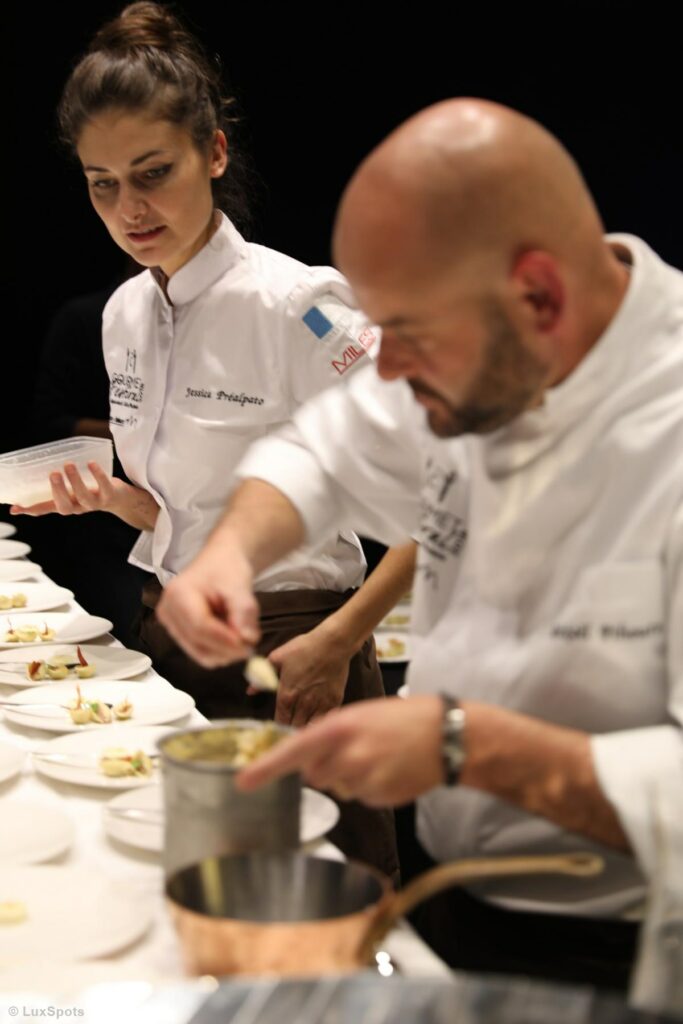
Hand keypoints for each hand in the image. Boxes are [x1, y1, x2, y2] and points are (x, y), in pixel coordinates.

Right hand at [10, 461, 158, 530]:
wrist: (124, 500)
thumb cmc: (92, 491)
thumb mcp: (73, 490)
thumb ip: (58, 486)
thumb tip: (40, 470)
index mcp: (66, 504)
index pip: (45, 509)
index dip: (31, 509)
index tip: (15, 507)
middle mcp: (78, 507)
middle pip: (64, 506)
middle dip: (58, 491)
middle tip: (53, 473)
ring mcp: (95, 503)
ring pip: (84, 497)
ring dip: (75, 481)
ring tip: (69, 464)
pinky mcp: (110, 496)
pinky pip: (104, 486)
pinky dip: (98, 475)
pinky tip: (91, 463)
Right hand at [157, 540, 260, 666]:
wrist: (218, 564)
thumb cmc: (226, 569)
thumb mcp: (239, 586)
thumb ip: (243, 613)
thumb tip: (246, 640)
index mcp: (178, 594)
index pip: (199, 626)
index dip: (224, 641)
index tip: (248, 646)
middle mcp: (168, 612)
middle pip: (198, 644)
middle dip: (227, 650)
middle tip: (252, 645)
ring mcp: (170, 626)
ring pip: (200, 653)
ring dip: (226, 652)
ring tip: (242, 633)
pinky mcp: (178, 634)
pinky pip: (201, 652)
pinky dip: (220, 650)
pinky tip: (231, 635)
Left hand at [237, 694, 445, 805]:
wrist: (447, 735)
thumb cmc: (403, 718)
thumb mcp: (361, 714)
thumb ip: (332, 734)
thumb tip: (309, 759)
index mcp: (339, 728)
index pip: (292, 751)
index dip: (265, 768)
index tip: (242, 782)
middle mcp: (348, 755)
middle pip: (314, 775)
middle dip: (325, 767)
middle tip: (352, 750)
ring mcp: (364, 779)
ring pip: (339, 788)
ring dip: (350, 777)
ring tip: (379, 756)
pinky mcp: (380, 797)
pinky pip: (361, 797)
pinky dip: (371, 786)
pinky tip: (390, 769)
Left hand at [266, 626, 350, 726]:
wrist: (333, 643)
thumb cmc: (304, 648)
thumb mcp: (277, 658)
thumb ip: (262, 676)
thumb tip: (250, 690)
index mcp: (286, 695)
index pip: (280, 722)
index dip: (278, 729)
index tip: (278, 729)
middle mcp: (303, 703)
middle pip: (295, 728)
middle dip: (291, 731)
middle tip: (291, 730)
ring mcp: (320, 704)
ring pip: (311, 726)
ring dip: (306, 728)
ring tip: (303, 728)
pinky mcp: (335, 701)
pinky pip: (326, 720)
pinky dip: (321, 723)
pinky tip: (318, 721)